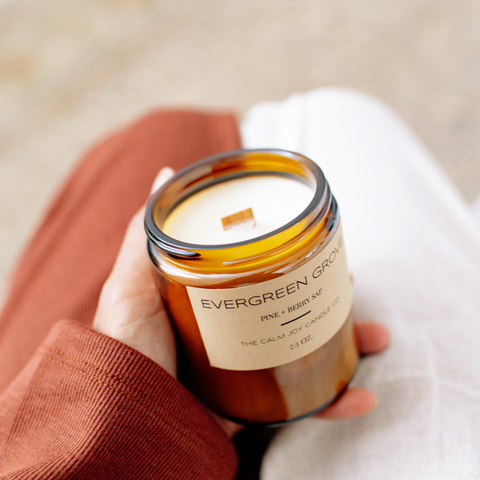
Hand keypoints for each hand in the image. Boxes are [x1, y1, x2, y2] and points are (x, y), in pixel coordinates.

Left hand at [93, 167, 389, 436]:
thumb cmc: (121, 348)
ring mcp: (245, 371)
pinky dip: (333, 402)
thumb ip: (144, 233)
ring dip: (346, 347)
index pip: (259, 273)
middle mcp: (231, 334)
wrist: (119, 424)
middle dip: (327, 299)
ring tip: (375, 337)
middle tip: (348, 285)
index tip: (314, 245)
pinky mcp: (251, 406)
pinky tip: (360, 395)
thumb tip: (167, 174)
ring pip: (306, 355)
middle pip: (290, 311)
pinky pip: (300, 406)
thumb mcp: (131, 285)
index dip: (290, 258)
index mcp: (210, 303)